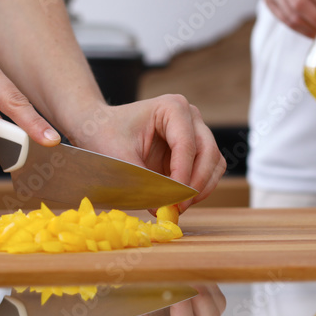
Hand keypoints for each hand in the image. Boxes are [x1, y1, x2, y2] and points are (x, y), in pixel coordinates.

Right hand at [62, 285, 226, 315]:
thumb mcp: (123, 313)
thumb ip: (147, 299)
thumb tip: (168, 277)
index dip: (183, 308)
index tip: (174, 285)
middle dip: (200, 297)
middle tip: (186, 273)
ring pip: (215, 308)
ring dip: (204, 287)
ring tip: (185, 268)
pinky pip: (211, 298)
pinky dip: (203, 283)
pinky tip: (187, 270)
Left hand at [71, 96, 226, 211]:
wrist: (100, 129)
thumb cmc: (107, 135)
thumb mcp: (120, 158)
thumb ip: (142, 181)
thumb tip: (161, 208)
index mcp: (172, 107)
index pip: (186, 145)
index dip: (183, 175)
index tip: (173, 200)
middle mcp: (190, 117)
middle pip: (208, 153)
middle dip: (196, 183)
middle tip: (178, 207)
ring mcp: (196, 132)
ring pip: (214, 163)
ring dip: (201, 188)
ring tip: (177, 206)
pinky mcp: (195, 150)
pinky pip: (209, 171)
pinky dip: (199, 188)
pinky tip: (179, 200)